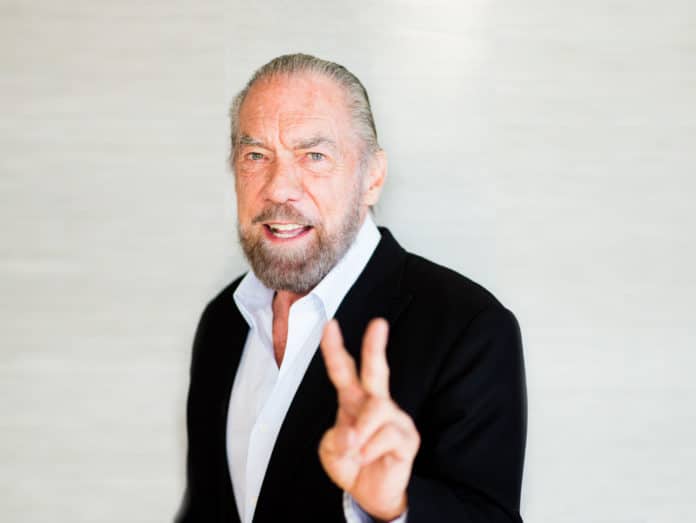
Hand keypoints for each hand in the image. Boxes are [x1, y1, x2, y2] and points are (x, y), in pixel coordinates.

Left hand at [318, 318, 419, 520]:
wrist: (370, 493)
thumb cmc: (350, 464)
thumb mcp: (330, 452)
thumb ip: (336, 439)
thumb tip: (352, 434)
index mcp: (353, 400)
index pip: (344, 370)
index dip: (334, 348)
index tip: (330, 325)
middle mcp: (376, 403)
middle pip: (377, 371)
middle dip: (375, 346)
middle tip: (378, 323)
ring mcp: (394, 418)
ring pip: (377, 410)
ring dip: (360, 432)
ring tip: (355, 452)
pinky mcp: (407, 437)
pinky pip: (387, 436)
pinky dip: (370, 450)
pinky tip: (368, 458)